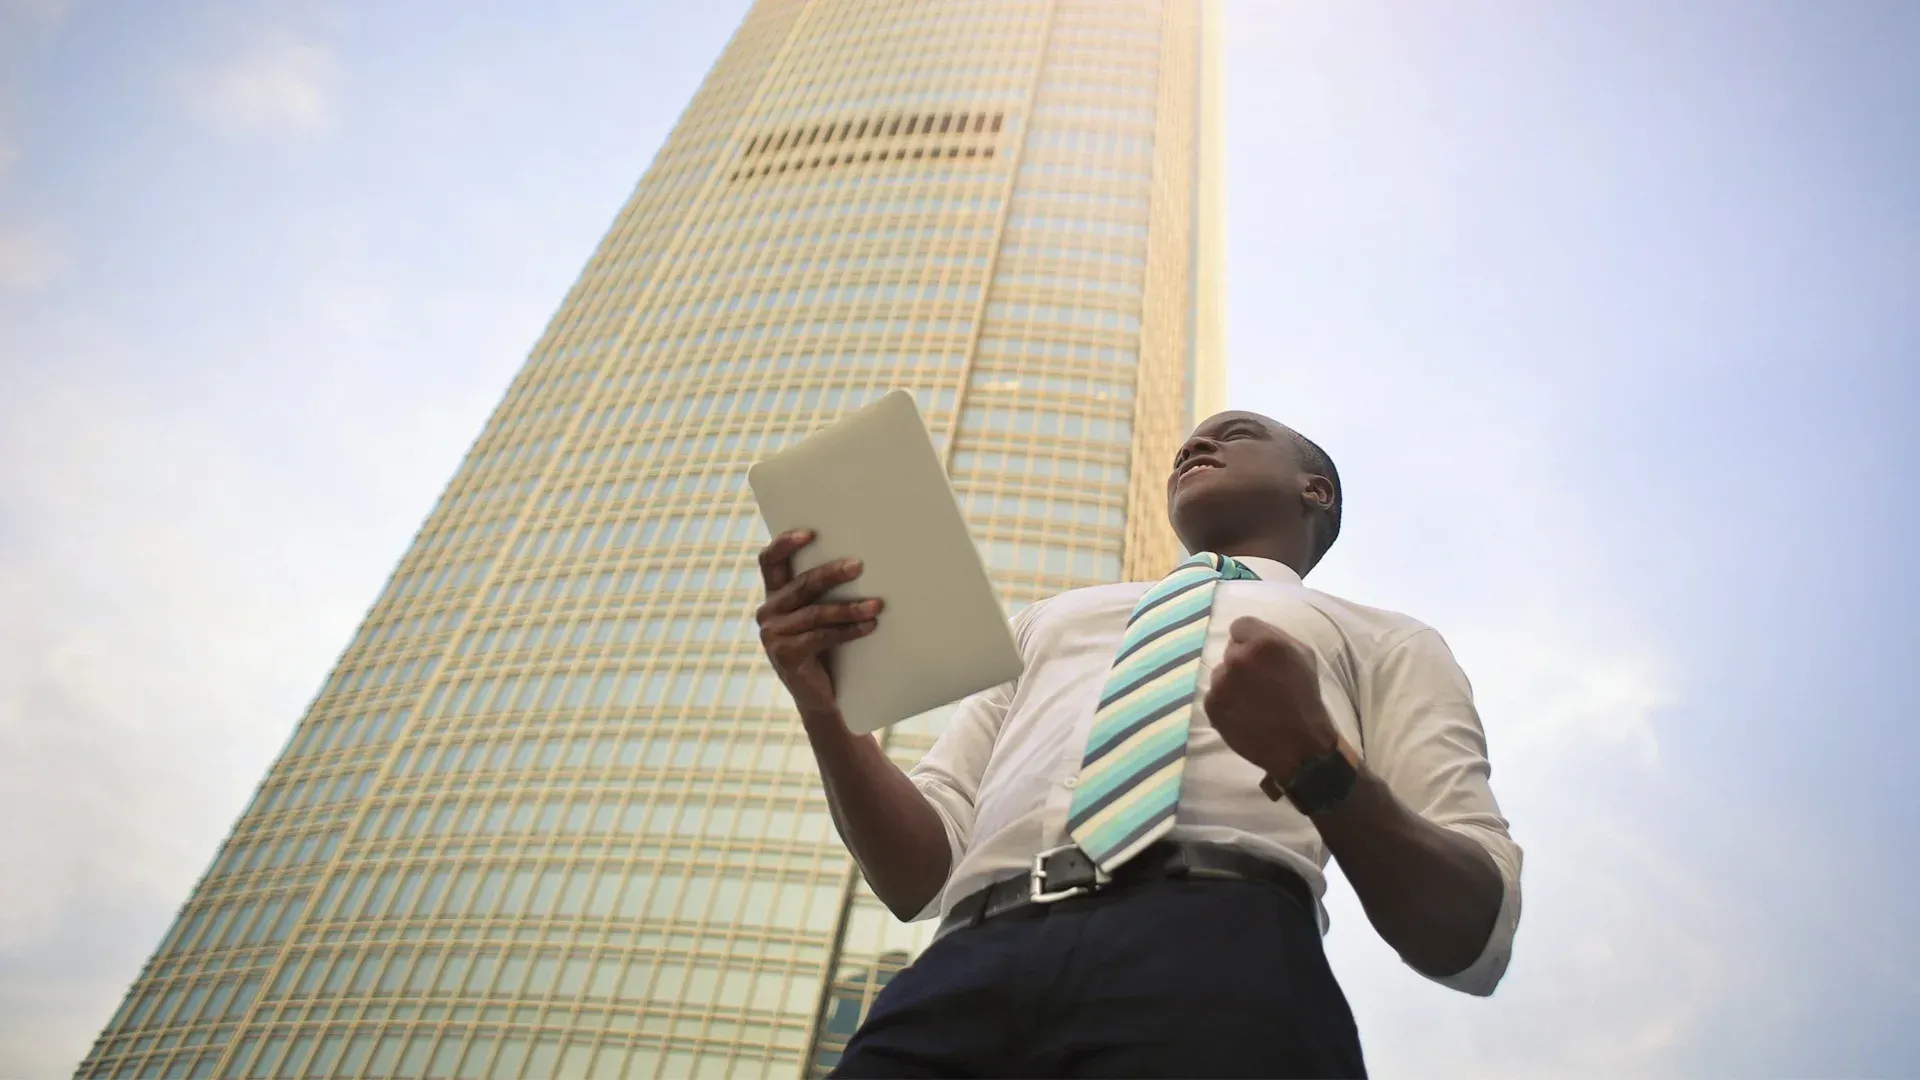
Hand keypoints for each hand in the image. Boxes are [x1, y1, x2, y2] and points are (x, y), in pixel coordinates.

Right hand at [755, 529, 882, 722]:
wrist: (822, 697)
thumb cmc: (829, 648)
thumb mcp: (822, 616)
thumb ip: (826, 592)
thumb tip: (862, 562)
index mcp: (775, 595)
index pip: (769, 561)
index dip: (785, 544)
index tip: (810, 533)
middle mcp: (768, 612)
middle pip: (801, 585)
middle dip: (831, 573)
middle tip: (858, 566)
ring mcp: (773, 635)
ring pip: (815, 613)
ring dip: (849, 608)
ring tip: (877, 604)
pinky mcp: (785, 655)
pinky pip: (820, 637)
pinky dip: (848, 631)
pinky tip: (869, 626)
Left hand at [1202, 616, 1338, 782]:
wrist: (1299, 745)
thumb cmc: (1305, 698)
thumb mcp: (1302, 656)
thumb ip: (1275, 636)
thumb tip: (1250, 632)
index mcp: (1264, 643)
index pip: (1239, 626)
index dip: (1249, 640)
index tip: (1259, 656)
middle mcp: (1239, 659)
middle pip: (1230, 650)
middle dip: (1243, 661)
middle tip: (1260, 682)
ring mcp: (1222, 683)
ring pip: (1221, 673)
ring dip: (1232, 683)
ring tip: (1253, 701)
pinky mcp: (1212, 705)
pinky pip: (1214, 695)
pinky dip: (1226, 703)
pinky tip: (1244, 714)